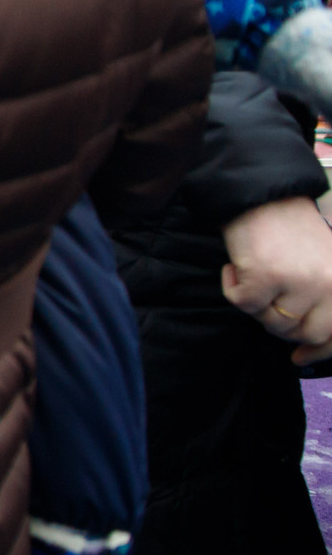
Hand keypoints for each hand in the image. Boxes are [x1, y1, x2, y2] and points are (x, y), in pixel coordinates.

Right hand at [222, 195, 331, 364]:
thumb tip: (308, 344)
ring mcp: (297, 282)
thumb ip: (322, 298)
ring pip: (271, 322)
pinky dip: (232, 287)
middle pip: (304, 332)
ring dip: (256, 304)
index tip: (301, 358)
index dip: (319, 351)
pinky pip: (242, 304)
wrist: (262, 196)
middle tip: (268, 304)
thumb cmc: (290, 230)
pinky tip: (236, 268)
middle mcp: (326, 284)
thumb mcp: (321, 264)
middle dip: (282, 325)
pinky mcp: (264, 277)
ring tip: (255, 277)